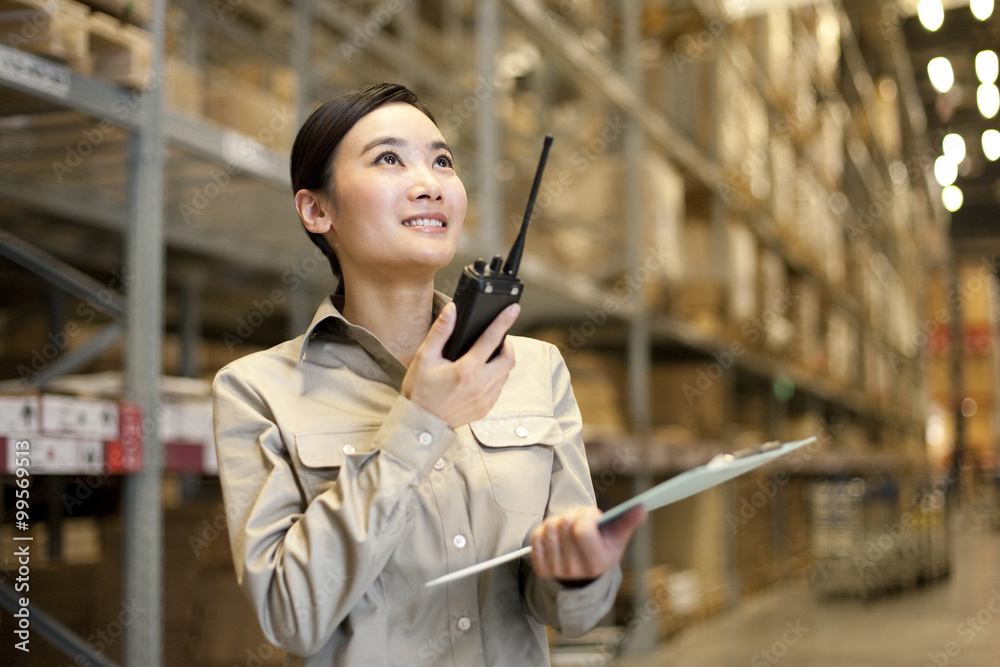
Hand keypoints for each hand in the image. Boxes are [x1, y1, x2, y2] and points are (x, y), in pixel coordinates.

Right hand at [401, 301, 518, 428]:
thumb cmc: (419, 390)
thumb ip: (440, 331)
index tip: (513, 308)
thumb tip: (452, 310)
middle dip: (507, 345)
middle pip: (509, 358)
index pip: (491, 339)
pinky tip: (481, 374)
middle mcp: (480, 385)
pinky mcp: (485, 409)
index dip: (504, 321)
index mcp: (466, 370)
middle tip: (496, 339)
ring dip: (500, 362)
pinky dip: (495, 377)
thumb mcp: (424, 357)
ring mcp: (485, 399)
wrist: (419, 424)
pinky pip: (498, 388)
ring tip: (487, 356)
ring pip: (505, 374)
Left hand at [529, 505, 645, 582]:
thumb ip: (628, 521)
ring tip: (566, 527)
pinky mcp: (543, 569)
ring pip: (549, 530)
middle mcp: (578, 571)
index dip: (586, 516)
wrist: (585, 570)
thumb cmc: (603, 547)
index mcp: (598, 562)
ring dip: (556, 521)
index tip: (592, 515)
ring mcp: (558, 571)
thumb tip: (641, 507)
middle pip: (564, 527)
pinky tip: (555, 535)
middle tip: (578, 520)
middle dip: (571, 516)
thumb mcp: (617, 536)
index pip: (583, 531)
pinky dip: (543, 531)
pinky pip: (536, 539)